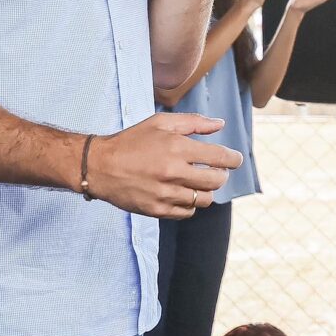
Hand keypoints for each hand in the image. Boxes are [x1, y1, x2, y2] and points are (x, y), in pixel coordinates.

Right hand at [85, 111, 240, 217]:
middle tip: (216, 171)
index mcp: (178, 148)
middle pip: (217, 181)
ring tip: (197, 182)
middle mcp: (174, 172)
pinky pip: (187, 212)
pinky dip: (190, 204)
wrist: (100, 166)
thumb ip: (194, 122)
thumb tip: (220, 124)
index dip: (234, 159)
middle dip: (221, 175)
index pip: (220, 157)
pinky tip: (182, 193)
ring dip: (206, 191)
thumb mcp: (161, 123)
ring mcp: (165, 194)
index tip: (235, 160)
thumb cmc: (132, 141)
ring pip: (204, 199)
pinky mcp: (157, 210)